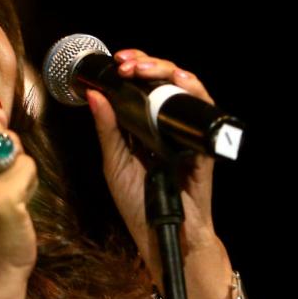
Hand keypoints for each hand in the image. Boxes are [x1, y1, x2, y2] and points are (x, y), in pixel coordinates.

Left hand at [86, 50, 223, 285]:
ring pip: (186, 90)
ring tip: (148, 67)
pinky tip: (180, 82)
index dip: (131, 69)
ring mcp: (186, 132)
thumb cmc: (138, 204)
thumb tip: (94, 95)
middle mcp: (166, 125)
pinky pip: (203, 112)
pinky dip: (194, 93)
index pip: (141, 87)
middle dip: (147, 64)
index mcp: (143, 126)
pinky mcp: (203, 144)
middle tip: (127, 63)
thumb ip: (107, 130)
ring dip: (169, 71)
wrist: (164, 236)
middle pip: (164, 82)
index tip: (115, 62)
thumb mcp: (114, 163)